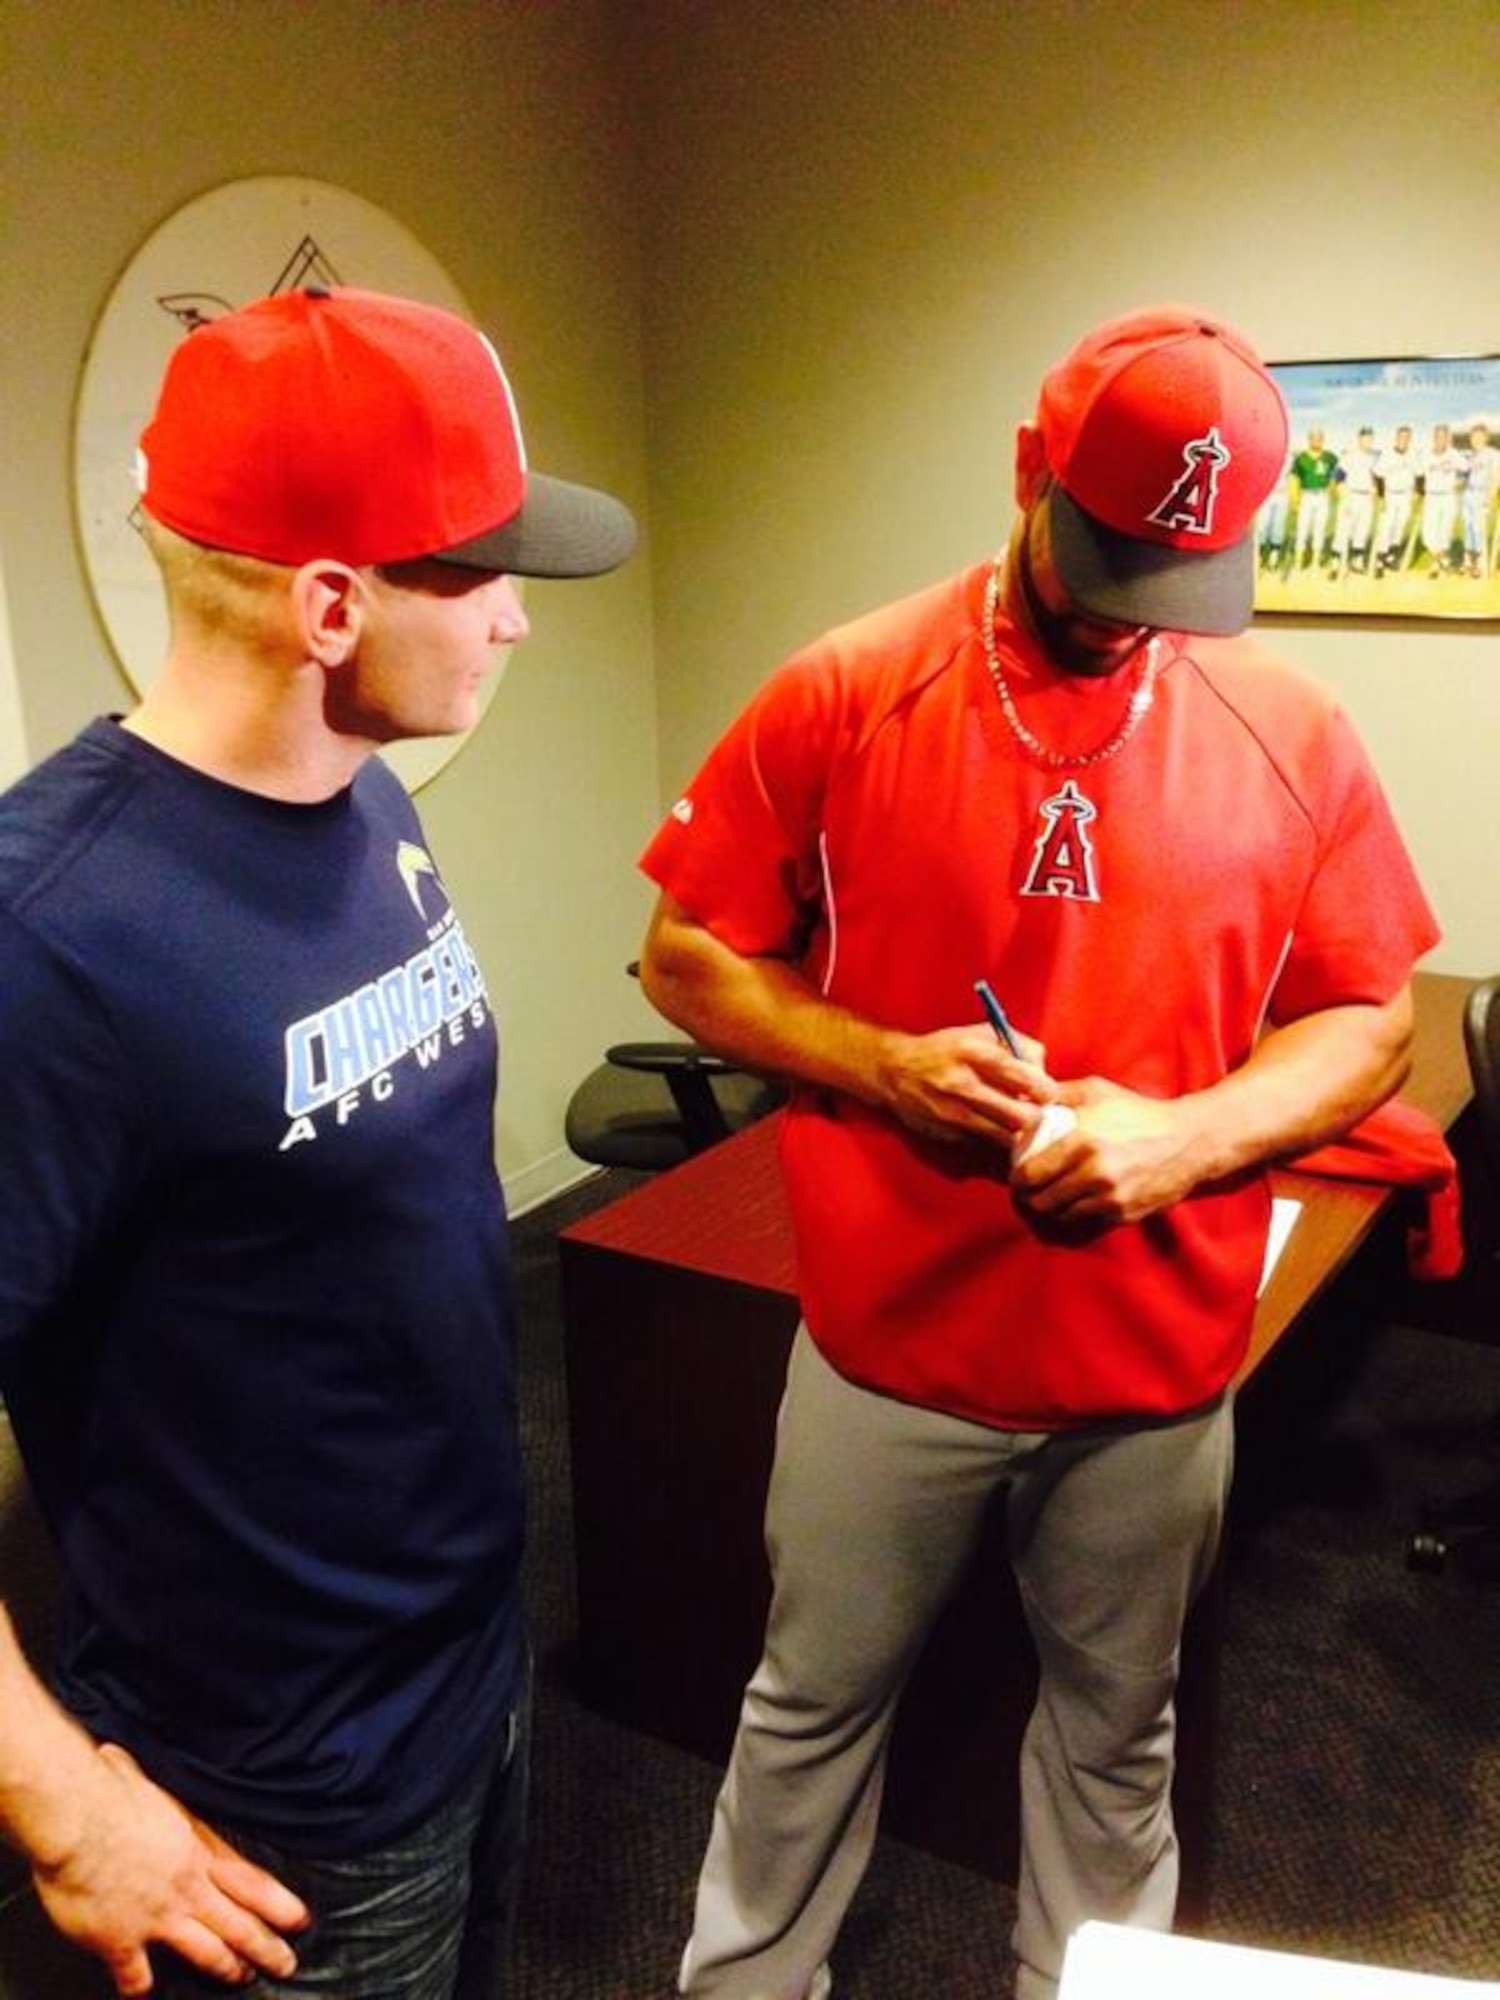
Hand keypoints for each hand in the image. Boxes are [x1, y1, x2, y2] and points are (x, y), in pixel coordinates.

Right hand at [32, 1742, 308, 1995]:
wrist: (80, 1817)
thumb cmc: (114, 1791)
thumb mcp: (157, 1784)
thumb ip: (160, 1794)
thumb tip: (133, 1765)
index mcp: (199, 1850)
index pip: (252, 1883)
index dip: (280, 1904)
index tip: (300, 1920)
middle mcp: (187, 1888)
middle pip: (240, 1925)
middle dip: (268, 1948)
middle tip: (287, 1963)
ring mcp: (158, 1917)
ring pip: (206, 1953)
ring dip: (227, 1968)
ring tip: (242, 1978)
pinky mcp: (122, 1941)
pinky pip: (137, 1975)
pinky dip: (141, 1987)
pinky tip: (144, 1992)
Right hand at [882, 1023, 1056, 1148]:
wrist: (895, 1071)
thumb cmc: (944, 1050)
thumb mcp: (978, 1034)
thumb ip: (1016, 1045)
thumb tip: (1044, 1070)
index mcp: (974, 1053)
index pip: (1025, 1077)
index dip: (1045, 1089)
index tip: (1047, 1092)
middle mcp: (963, 1084)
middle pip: (1020, 1116)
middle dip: (1035, 1116)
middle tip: (1036, 1111)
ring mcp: (954, 1113)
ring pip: (1005, 1136)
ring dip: (1017, 1132)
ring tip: (1017, 1121)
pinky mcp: (948, 1134)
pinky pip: (985, 1142)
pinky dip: (995, 1138)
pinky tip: (992, 1125)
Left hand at [1009, 1074, 1200, 1224]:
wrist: (1188, 1142)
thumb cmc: (1138, 1113)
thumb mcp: (1097, 1091)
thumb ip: (1058, 1094)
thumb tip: (1023, 1100)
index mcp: (1081, 1141)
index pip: (1029, 1174)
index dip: (1017, 1178)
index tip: (1018, 1174)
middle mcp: (1093, 1173)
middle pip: (1040, 1200)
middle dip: (1029, 1196)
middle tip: (1029, 1189)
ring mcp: (1109, 1197)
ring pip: (1060, 1215)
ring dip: (1050, 1208)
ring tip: (1049, 1196)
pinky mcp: (1122, 1214)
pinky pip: (1085, 1221)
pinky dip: (1075, 1214)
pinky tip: (1074, 1201)